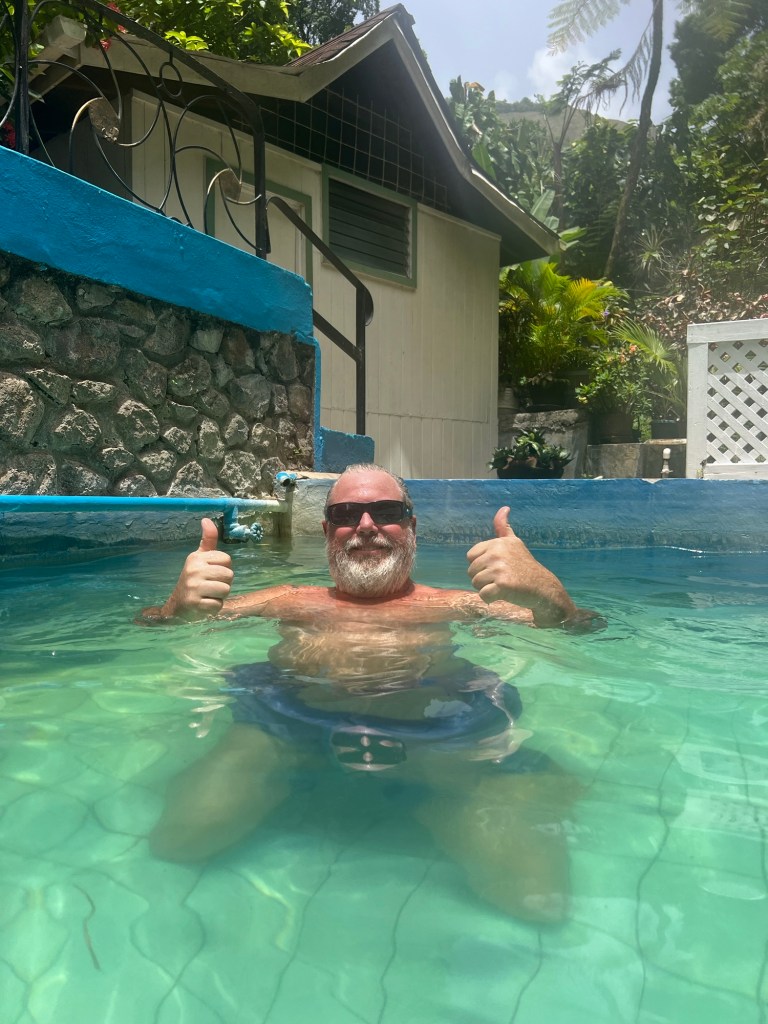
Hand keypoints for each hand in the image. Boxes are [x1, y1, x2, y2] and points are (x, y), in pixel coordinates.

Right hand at [161, 518, 233, 619]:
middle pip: (229, 575)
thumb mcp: (199, 559)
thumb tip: (206, 519)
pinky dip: (214, 608)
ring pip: (225, 590)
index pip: (227, 559)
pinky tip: (204, 606)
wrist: (176, 607)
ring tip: (208, 595)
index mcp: (196, 557)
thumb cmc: (193, 580)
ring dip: (220, 596)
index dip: (224, 569)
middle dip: (224, 584)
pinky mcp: (194, 603)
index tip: (211, 574)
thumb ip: (207, 541)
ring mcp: (193, 587)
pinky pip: (218, 605)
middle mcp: (193, 570)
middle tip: (210, 587)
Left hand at [466, 507, 576, 626]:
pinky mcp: (502, 585)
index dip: (481, 565)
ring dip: (486, 589)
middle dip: (483, 578)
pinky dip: (490, 599)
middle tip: (501, 578)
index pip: (470, 556)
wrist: (542, 587)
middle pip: (471, 571)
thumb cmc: (524, 566)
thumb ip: (503, 527)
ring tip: (503, 586)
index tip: (497, 567)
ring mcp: (500, 568)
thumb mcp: (514, 543)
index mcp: (498, 543)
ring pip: (475, 583)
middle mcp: (498, 553)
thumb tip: (504, 507)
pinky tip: (503, 595)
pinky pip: (483, 595)